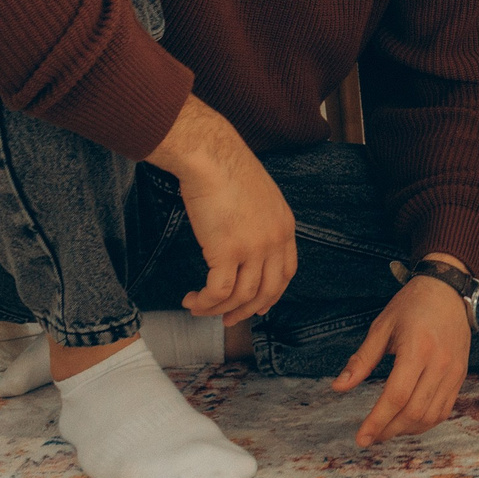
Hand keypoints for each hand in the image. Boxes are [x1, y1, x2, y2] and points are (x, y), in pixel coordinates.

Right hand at [151, 94, 297, 326]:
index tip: (258, 306)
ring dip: (217, 309)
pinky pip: (218, 291)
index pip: (286, 272)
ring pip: (241, 296)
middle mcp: (275, 241)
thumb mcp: (258, 196)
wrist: (212, 157)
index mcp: (285, 227)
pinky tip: (192, 300)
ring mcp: (253, 248)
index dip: (272, 294)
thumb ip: (258, 220)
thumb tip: (242, 238)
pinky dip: (205, 302)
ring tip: (198, 308)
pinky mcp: (227, 252)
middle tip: (227, 320)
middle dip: (246, 311)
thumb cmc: (226, 169)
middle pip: (267, 291)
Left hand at [332, 256, 472, 446]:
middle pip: (414, 412)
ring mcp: (454, 371)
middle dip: (389, 430)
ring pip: (431, 416)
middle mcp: (440, 364)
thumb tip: (338, 387)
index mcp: (417, 349)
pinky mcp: (460, 375)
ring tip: (387, 430)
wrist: (449, 290)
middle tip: (370, 436)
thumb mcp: (382, 326)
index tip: (361, 438)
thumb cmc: (412, 305)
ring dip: (406, 430)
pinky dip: (425, 423)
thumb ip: (362, 359)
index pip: (396, 396)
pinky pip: (444, 409)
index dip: (377, 421)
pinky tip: (408, 421)